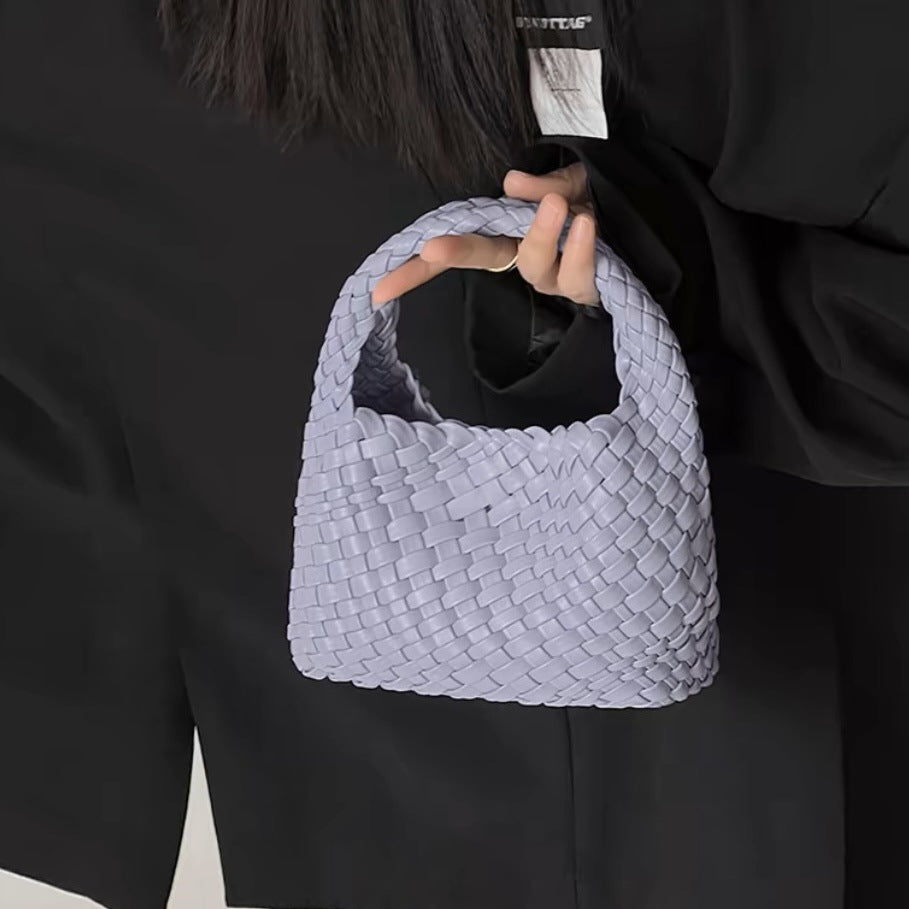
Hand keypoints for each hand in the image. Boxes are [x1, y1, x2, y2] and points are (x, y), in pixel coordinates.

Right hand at [371, 162, 597, 306]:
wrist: (655, 221)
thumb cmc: (603, 199)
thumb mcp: (573, 179)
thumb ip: (544, 185)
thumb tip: (510, 184)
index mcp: (513, 231)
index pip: (460, 245)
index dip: (417, 269)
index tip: (379, 290)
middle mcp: (528, 256)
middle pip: (483, 257)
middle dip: (456, 253)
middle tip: (431, 248)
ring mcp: (556, 276)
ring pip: (535, 267)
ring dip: (541, 235)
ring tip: (558, 206)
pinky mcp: (588, 288)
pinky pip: (578, 274)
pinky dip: (580, 248)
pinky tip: (586, 225)